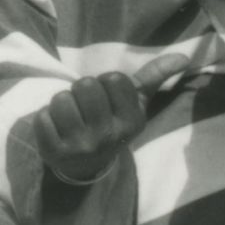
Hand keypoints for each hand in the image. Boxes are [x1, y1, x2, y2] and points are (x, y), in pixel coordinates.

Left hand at [36, 53, 189, 184]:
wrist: (86, 167)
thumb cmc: (111, 124)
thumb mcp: (134, 104)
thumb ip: (154, 77)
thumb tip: (183, 56)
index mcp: (131, 122)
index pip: (114, 79)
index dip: (105, 82)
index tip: (106, 98)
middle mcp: (108, 136)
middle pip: (85, 85)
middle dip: (81, 90)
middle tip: (85, 107)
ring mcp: (80, 146)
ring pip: (61, 99)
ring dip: (61, 102)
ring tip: (69, 117)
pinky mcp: (54, 152)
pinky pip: (42, 117)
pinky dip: (44, 118)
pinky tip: (55, 129)